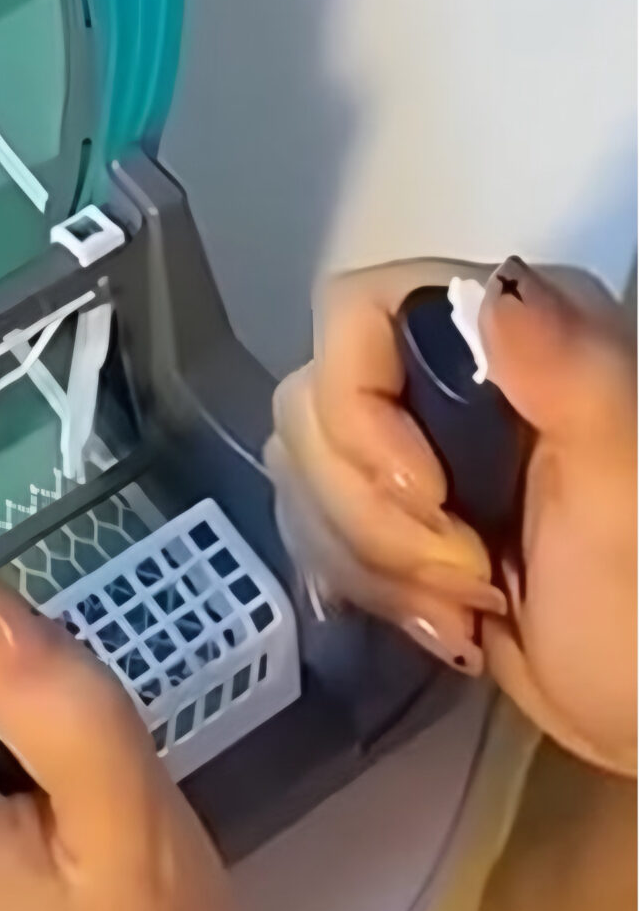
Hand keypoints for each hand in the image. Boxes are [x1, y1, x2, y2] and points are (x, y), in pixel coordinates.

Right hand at [269, 258, 635, 775]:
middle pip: (316, 401)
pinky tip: (446, 619)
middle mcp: (451, 364)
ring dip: (373, 557)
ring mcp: (415, 437)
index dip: (361, 407)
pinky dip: (368, 582)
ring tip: (468, 606)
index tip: (429, 495)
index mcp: (514, 329)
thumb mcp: (623, 496)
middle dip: (372, 510)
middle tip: (471, 574)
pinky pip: (313, 522)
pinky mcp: (393, 507)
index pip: (355, 314)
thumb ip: (576, 377)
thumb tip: (499, 291)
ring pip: (304, 469)